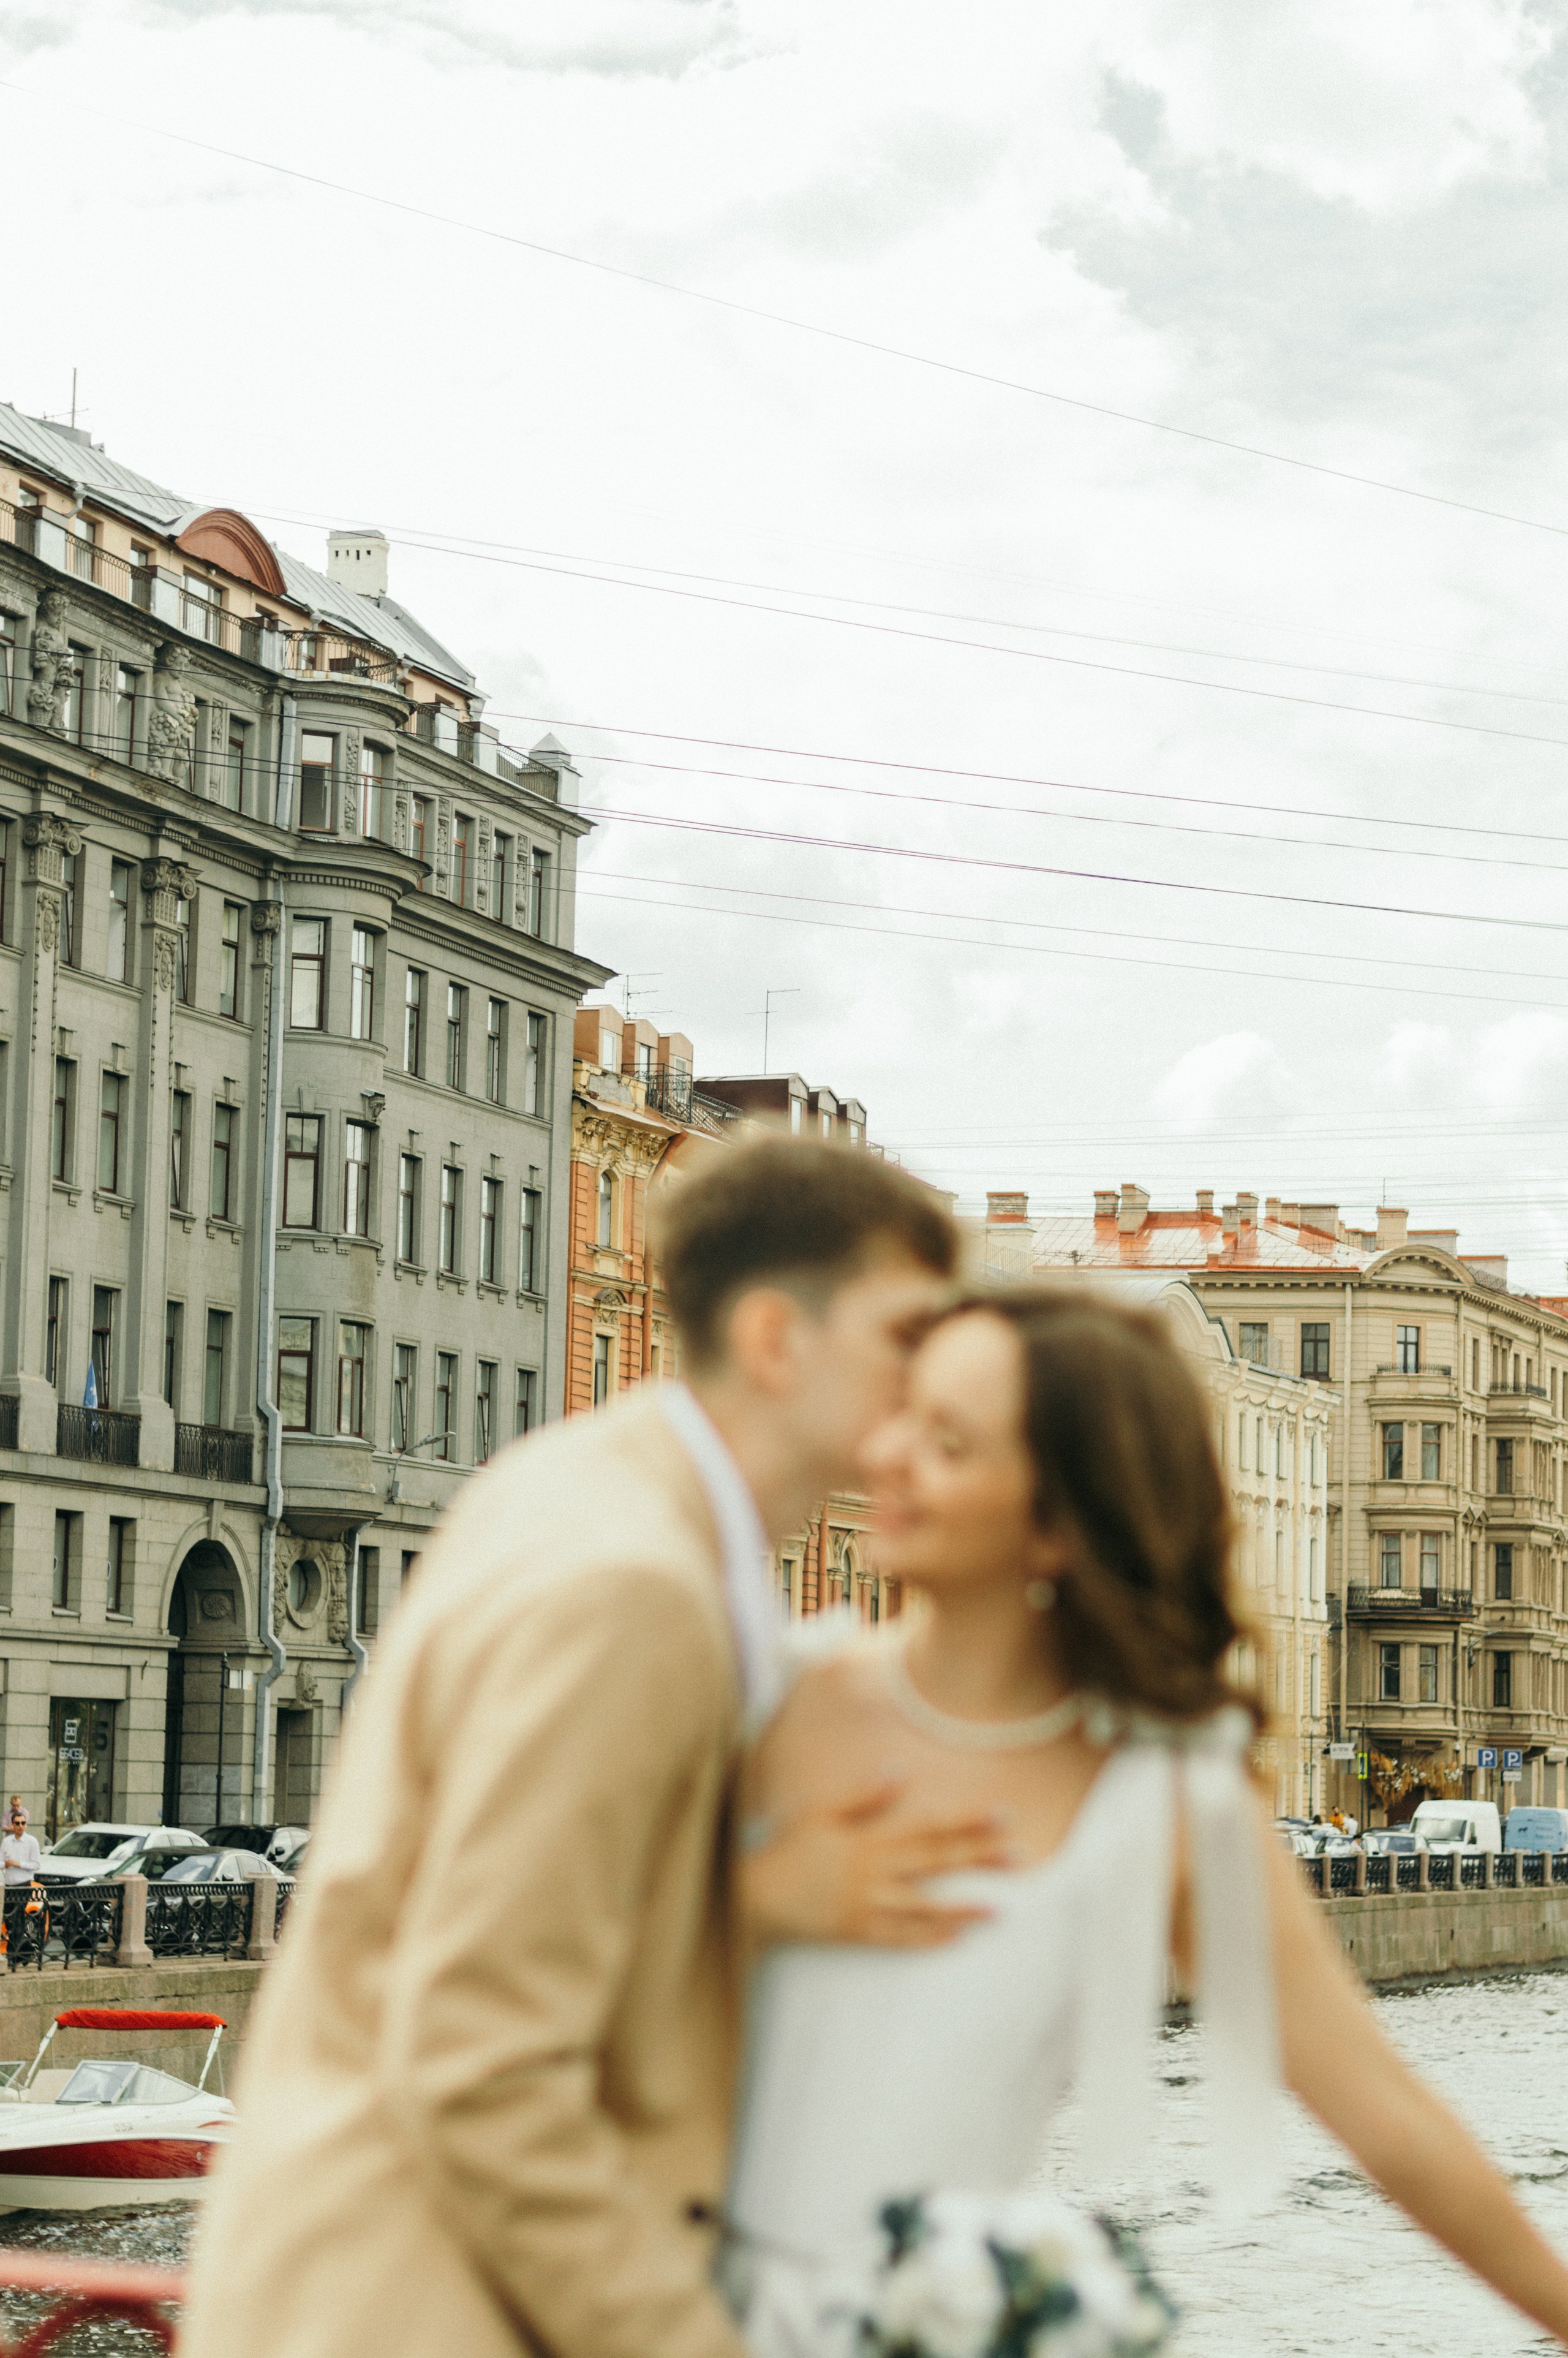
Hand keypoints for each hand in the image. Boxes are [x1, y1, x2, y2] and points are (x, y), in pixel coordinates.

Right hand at [739, 1779, 1014, 1949]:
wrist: (754, 1897)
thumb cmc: (788, 1849)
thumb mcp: (821, 1815)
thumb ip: (861, 1796)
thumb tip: (898, 1771)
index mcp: (868, 1840)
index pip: (927, 1826)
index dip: (966, 1821)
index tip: (1003, 1815)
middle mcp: (872, 1873)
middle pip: (934, 1863)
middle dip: (978, 1858)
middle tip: (1020, 1857)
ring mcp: (866, 1906)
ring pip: (924, 1908)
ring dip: (963, 1909)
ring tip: (999, 1910)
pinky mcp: (856, 1933)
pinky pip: (898, 1938)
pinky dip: (928, 1938)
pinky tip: (956, 1938)